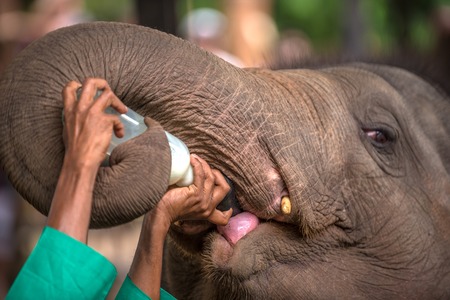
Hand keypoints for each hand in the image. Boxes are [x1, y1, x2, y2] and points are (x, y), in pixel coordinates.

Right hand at [62, 78, 126, 169]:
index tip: (85, 88)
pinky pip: (117, 118)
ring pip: (108, 95)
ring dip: (118, 102)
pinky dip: (120, 126)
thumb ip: (75, 119)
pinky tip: (119, 134)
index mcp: (70, 110)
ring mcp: (93, 113)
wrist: (80, 161)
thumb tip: (81, 118)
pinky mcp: (105, 121)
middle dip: (103, 84)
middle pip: (91, 82)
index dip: (78, 84)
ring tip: (122, 110)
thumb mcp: (68, 130)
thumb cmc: (75, 150)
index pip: (69, 88)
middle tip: (109, 92)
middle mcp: (81, 108)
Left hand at [128, 155, 231, 298]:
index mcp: (206, 213)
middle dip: (218, 174)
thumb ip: (193, 196)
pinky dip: (198, 164)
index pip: (223, 217)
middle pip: (225, 188)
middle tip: (206, 167)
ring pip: (212, 177)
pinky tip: (192, 158)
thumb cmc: (167, 206)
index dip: (228, 211)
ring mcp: (203, 202)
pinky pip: (201, 175)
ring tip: (195, 158)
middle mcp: (208, 208)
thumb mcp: (186, 204)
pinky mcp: (196, 195)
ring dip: (204, 165)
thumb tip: (190, 176)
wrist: (159, 213)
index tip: (226, 206)